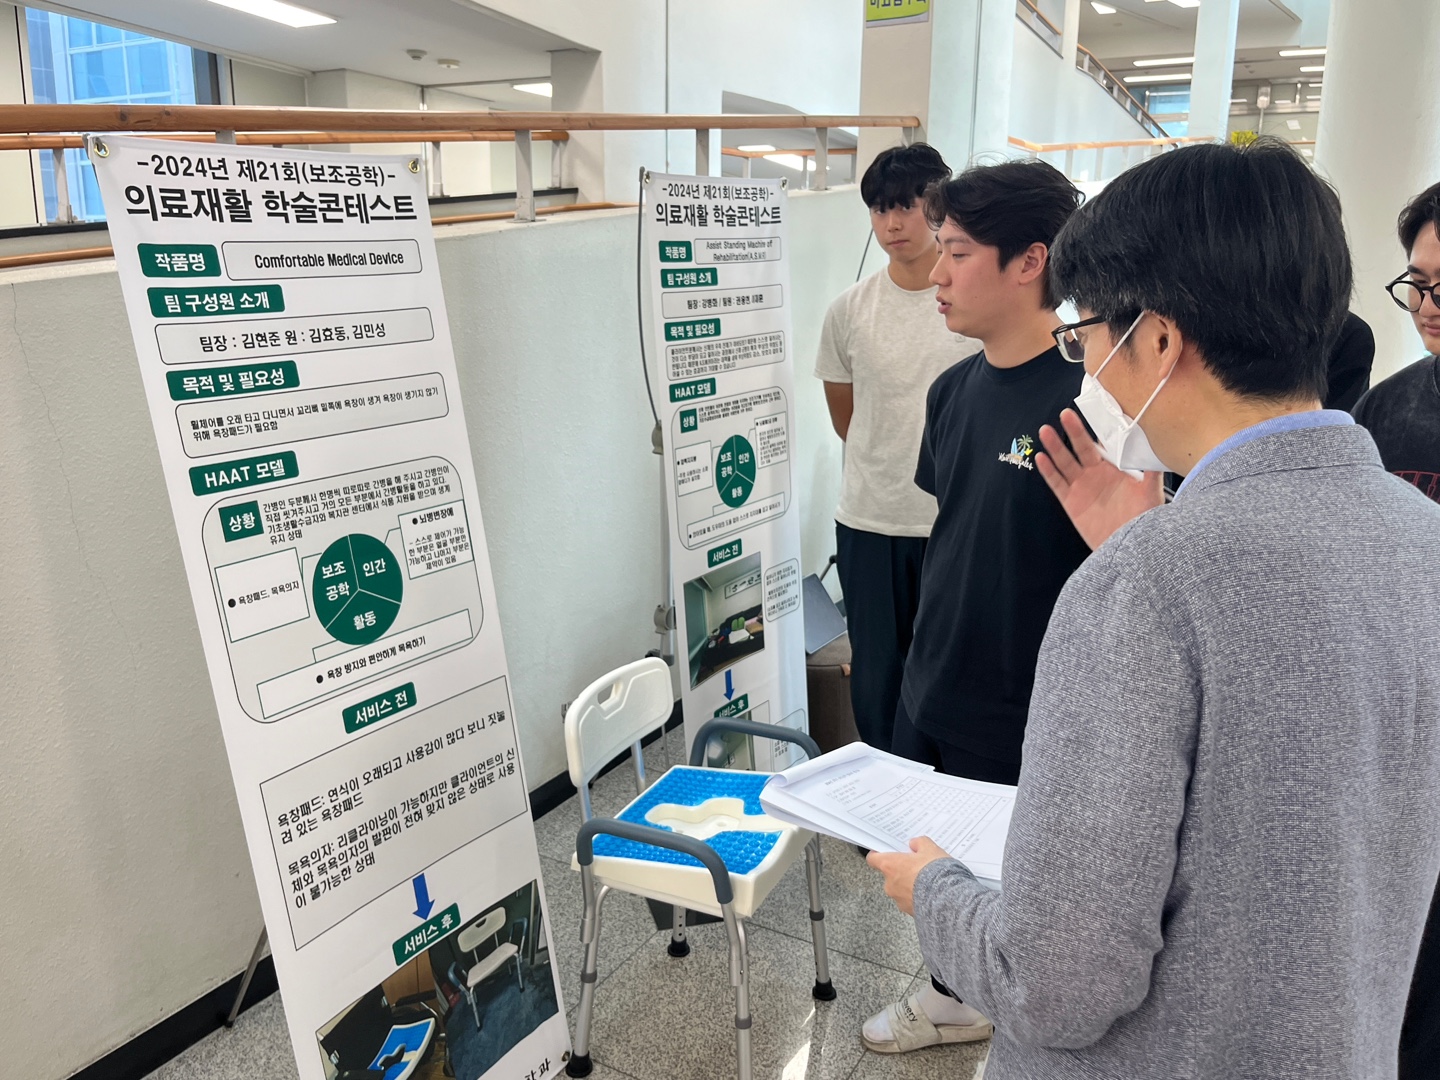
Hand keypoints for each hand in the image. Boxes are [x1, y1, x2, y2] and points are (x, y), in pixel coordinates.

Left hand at [866, 837, 950, 915]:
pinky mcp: (909, 911)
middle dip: (902, 870)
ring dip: (911, 885)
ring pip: (901, 889)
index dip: (879, 854)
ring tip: (929, 881)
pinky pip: (911, 901)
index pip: (873, 859)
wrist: (947, 900)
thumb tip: (914, 844)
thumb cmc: (935, 873)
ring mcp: (899, 900)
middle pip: (890, 874)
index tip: (886, 852)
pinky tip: (932, 893)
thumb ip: (919, 843)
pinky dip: (918, 897)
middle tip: (917, 865)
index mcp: (890, 866)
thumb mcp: (930, 849)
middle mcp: (890, 884)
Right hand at [1035, 409, 1164, 549]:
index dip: (1096, 429)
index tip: (1092, 412)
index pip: (1103, 444)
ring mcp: (1082, 487)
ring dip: (1055, 446)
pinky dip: (1048, 471)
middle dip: (1073, 431)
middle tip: (1065, 415)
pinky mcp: (1070, 502)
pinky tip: (1042, 457)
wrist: (1129, 549)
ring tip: (1046, 431)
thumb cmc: (1144, 521)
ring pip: (1064, 462)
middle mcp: (1096, 475)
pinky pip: (1056, 483)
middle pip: (1081, 448)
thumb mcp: (1152, 493)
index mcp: (1115, 469)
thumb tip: (1155, 449)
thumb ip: (1151, 471)